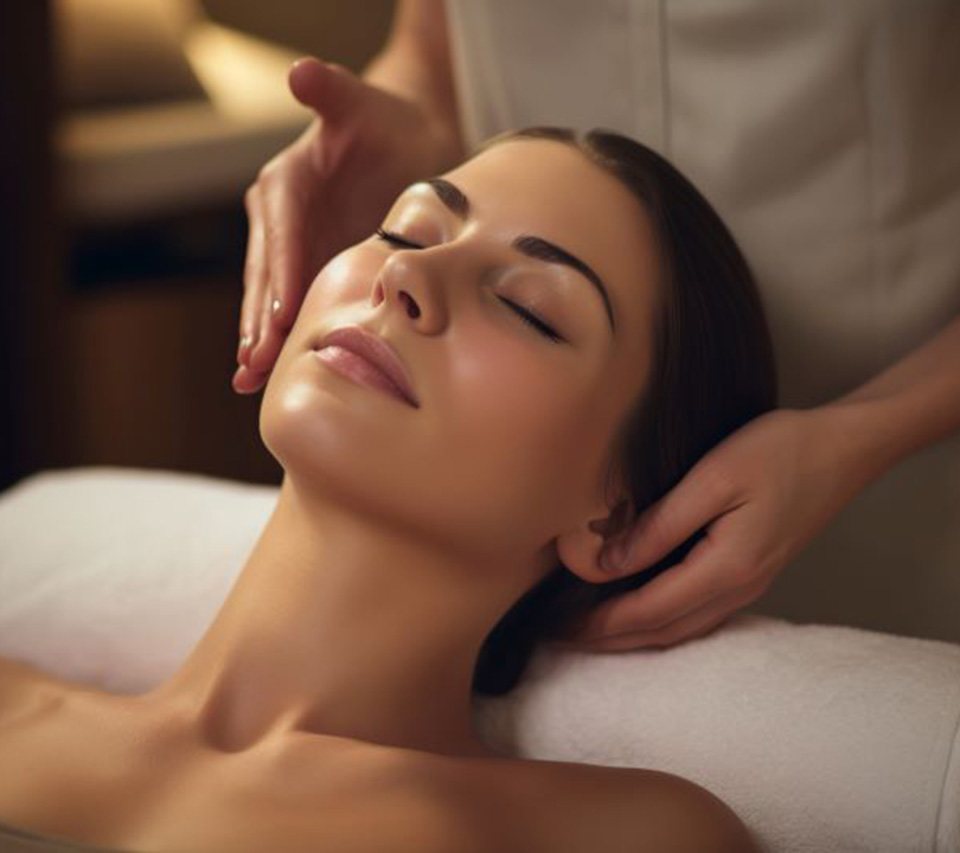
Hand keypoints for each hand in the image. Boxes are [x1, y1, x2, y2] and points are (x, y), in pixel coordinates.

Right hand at [233, 56, 463, 393]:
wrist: (406, 140)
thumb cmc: (385, 121)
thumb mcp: (362, 103)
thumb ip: (333, 91)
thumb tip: (301, 73)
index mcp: (285, 184)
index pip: (280, 233)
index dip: (278, 272)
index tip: (279, 312)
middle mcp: (280, 219)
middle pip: (265, 274)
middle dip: (260, 319)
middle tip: (255, 362)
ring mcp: (293, 248)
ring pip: (271, 298)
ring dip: (260, 338)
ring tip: (248, 378)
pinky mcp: (311, 265)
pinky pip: (291, 305)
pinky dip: (280, 337)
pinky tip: (267, 371)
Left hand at [552, 406, 876, 651]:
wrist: (842, 448)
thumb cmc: (778, 451)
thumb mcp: (712, 479)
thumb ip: (660, 525)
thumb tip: (609, 565)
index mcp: (725, 568)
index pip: (649, 611)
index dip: (601, 623)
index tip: (560, 628)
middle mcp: (738, 588)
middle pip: (663, 631)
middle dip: (610, 638)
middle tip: (562, 638)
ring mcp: (750, 585)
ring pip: (681, 628)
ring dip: (634, 634)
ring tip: (592, 631)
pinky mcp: (753, 572)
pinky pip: (698, 614)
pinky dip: (661, 621)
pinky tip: (642, 612)